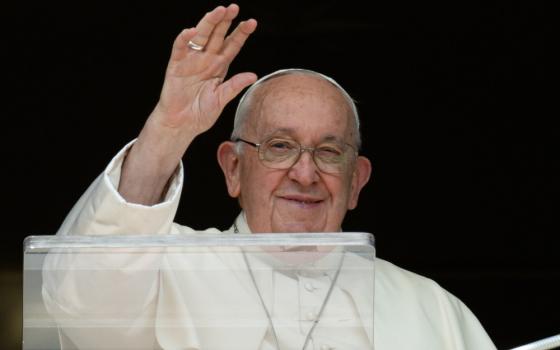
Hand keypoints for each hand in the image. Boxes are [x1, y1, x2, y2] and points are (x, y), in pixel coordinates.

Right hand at [151, 3, 257, 136]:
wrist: (181, 124)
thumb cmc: (201, 113)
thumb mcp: (221, 99)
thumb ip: (234, 86)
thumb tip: (253, 75)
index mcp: (219, 66)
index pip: (232, 45)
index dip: (241, 34)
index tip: (252, 22)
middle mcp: (206, 59)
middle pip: (217, 36)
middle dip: (225, 21)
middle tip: (234, 7)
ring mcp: (191, 61)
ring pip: (200, 37)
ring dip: (208, 23)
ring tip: (218, 11)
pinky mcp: (176, 65)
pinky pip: (180, 48)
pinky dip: (184, 39)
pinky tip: (191, 30)